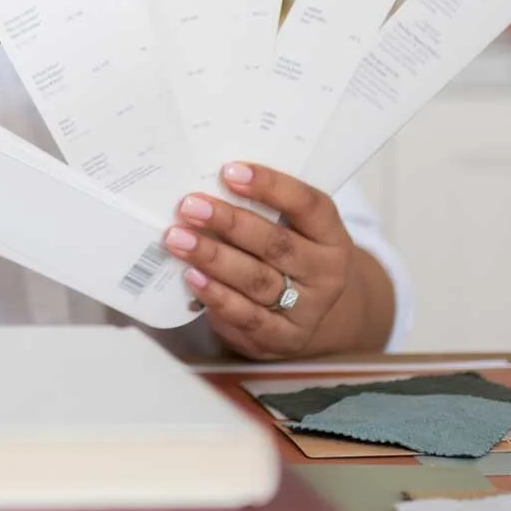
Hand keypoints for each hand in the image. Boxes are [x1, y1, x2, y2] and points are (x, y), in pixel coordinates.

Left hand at [161, 163, 371, 357]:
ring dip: (213, 257)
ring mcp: (306, 310)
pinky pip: (246, 316)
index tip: (229, 171)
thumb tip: (206, 183)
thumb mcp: (293, 230)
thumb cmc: (290, 255)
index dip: (270, 186)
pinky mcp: (281, 338)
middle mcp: (325, 274)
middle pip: (276, 244)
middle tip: (190, 205)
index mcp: (331, 237)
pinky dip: (216, 295)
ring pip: (256, 280)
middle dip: (229, 222)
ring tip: (178, 238)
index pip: (307, 205)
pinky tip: (191, 276)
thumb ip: (263, 208)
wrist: (311, 313)